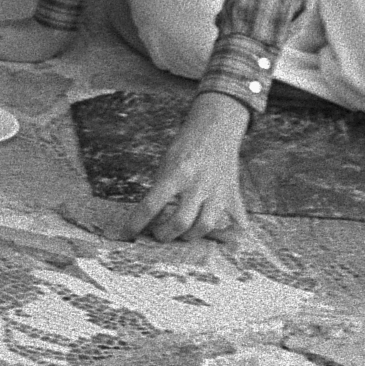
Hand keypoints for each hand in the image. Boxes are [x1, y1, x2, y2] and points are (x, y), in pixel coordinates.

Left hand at [135, 92, 250, 242]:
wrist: (217, 128)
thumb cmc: (186, 147)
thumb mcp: (166, 163)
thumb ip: (160, 189)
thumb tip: (148, 220)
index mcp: (176, 173)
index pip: (151, 205)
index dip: (136, 224)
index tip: (127, 234)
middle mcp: (198, 183)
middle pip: (181, 222)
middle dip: (165, 234)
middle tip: (159, 233)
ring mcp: (219, 191)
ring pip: (205, 226)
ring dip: (190, 236)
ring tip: (182, 232)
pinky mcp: (234, 195)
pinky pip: (237, 222)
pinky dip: (230, 234)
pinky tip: (221, 238)